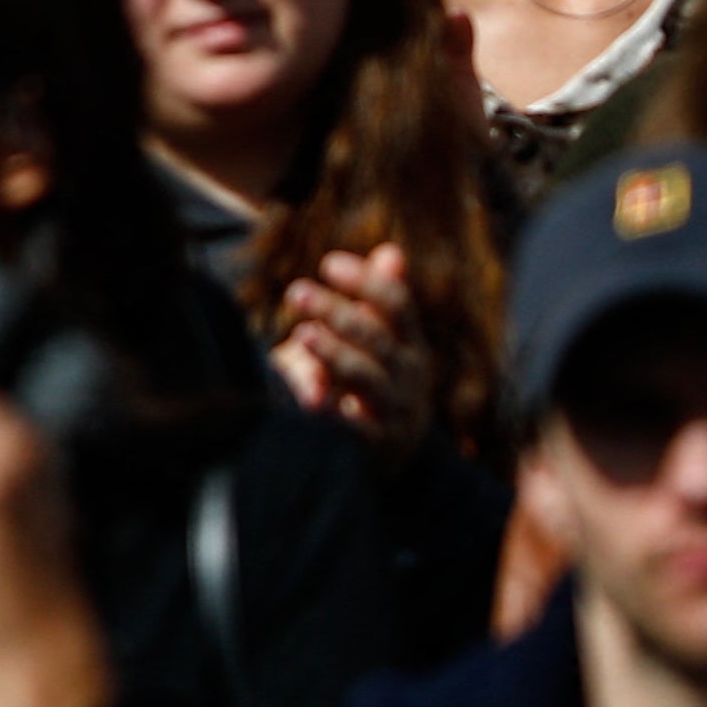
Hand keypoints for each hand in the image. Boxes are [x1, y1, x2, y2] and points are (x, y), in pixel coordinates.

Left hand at [271, 240, 425, 443]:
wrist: (401, 454)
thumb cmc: (376, 379)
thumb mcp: (382, 339)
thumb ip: (379, 299)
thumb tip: (391, 251)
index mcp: (409, 343)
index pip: (398, 305)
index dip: (367, 282)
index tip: (330, 263)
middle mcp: (408, 374)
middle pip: (376, 338)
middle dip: (338, 313)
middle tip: (297, 291)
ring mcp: (395, 409)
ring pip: (366, 378)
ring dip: (335, 355)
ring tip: (303, 334)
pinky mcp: (376, 444)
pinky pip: (354, 426)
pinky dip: (333, 411)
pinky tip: (310, 398)